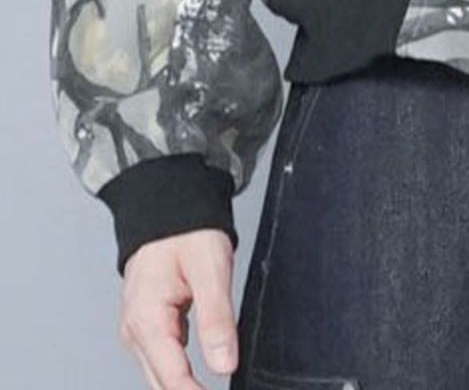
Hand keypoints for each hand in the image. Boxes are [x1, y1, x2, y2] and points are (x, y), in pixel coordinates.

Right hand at [117, 229, 238, 386]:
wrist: (168, 205)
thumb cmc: (186, 230)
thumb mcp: (210, 268)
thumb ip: (216, 318)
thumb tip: (224, 364)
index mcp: (147, 320)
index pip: (172, 380)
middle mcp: (135, 331)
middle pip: (161, 385)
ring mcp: (138, 330)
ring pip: (160, 377)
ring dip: (184, 389)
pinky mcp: (148, 326)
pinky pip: (163, 361)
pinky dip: (180, 376)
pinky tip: (199, 382)